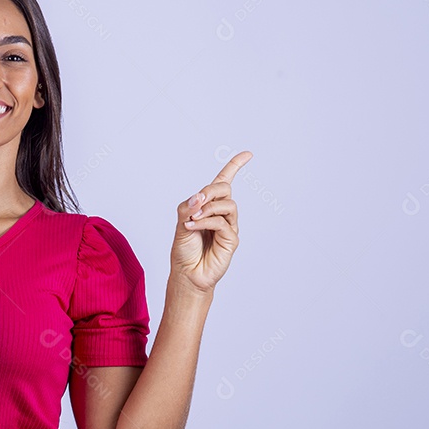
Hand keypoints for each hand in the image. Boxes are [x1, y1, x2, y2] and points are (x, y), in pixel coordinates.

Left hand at [171, 150, 252, 293]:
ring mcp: (229, 227)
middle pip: (225, 189)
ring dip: (208, 208)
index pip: (225, 182)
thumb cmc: (184, 249)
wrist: (186, 274)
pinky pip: (221, 223)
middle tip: (195, 203)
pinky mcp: (231, 240)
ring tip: (192, 220)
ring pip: (227, 205)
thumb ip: (188, 207)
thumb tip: (200, 196)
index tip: (248, 154)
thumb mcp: (180, 222)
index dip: (235, 166)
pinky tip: (193, 227)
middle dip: (210, 191)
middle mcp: (221, 214)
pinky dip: (205, 222)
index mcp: (209, 206)